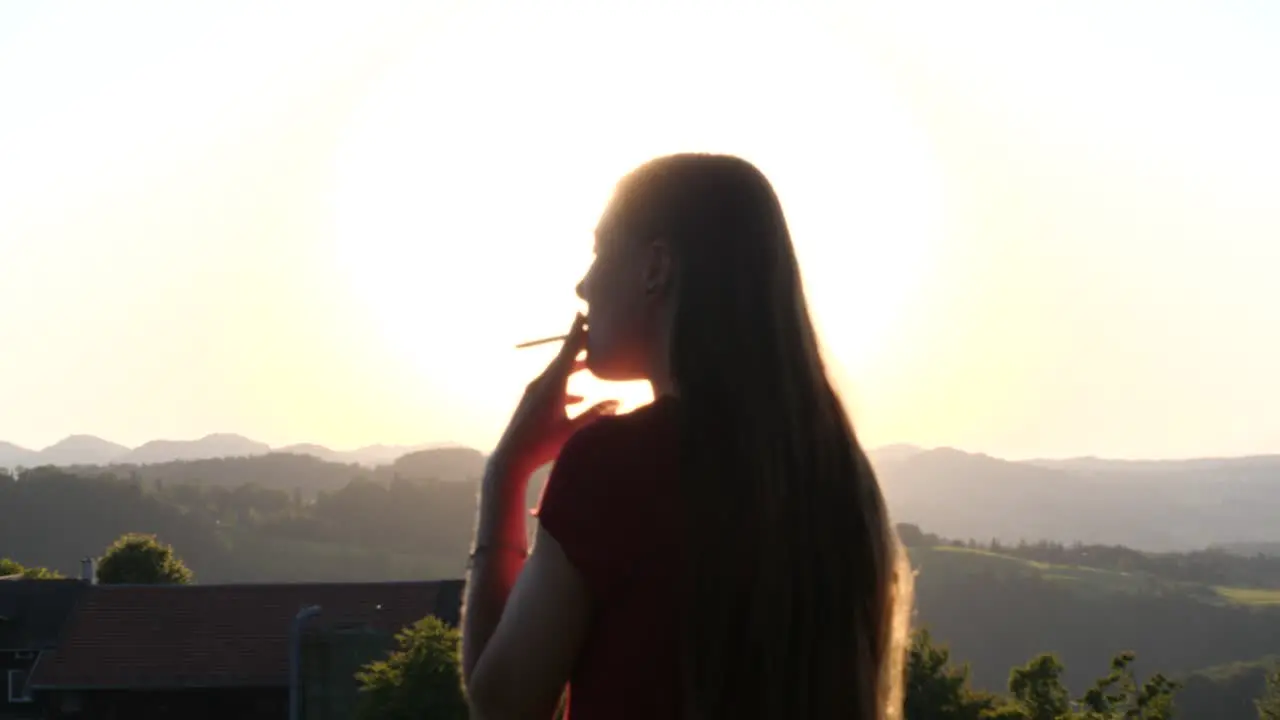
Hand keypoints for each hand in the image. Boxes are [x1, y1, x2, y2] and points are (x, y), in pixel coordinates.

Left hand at [493, 313, 618, 477]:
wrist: (510, 459)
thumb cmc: (542, 445)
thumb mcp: (573, 430)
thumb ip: (595, 413)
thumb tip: (619, 400)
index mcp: (553, 385)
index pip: (569, 351)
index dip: (578, 333)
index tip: (584, 314)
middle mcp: (541, 383)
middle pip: (564, 358)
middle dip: (581, 348)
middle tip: (595, 336)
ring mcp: (534, 392)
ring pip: (558, 373)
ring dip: (575, 367)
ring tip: (591, 364)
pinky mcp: (531, 402)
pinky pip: (552, 386)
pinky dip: (567, 386)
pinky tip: (579, 397)